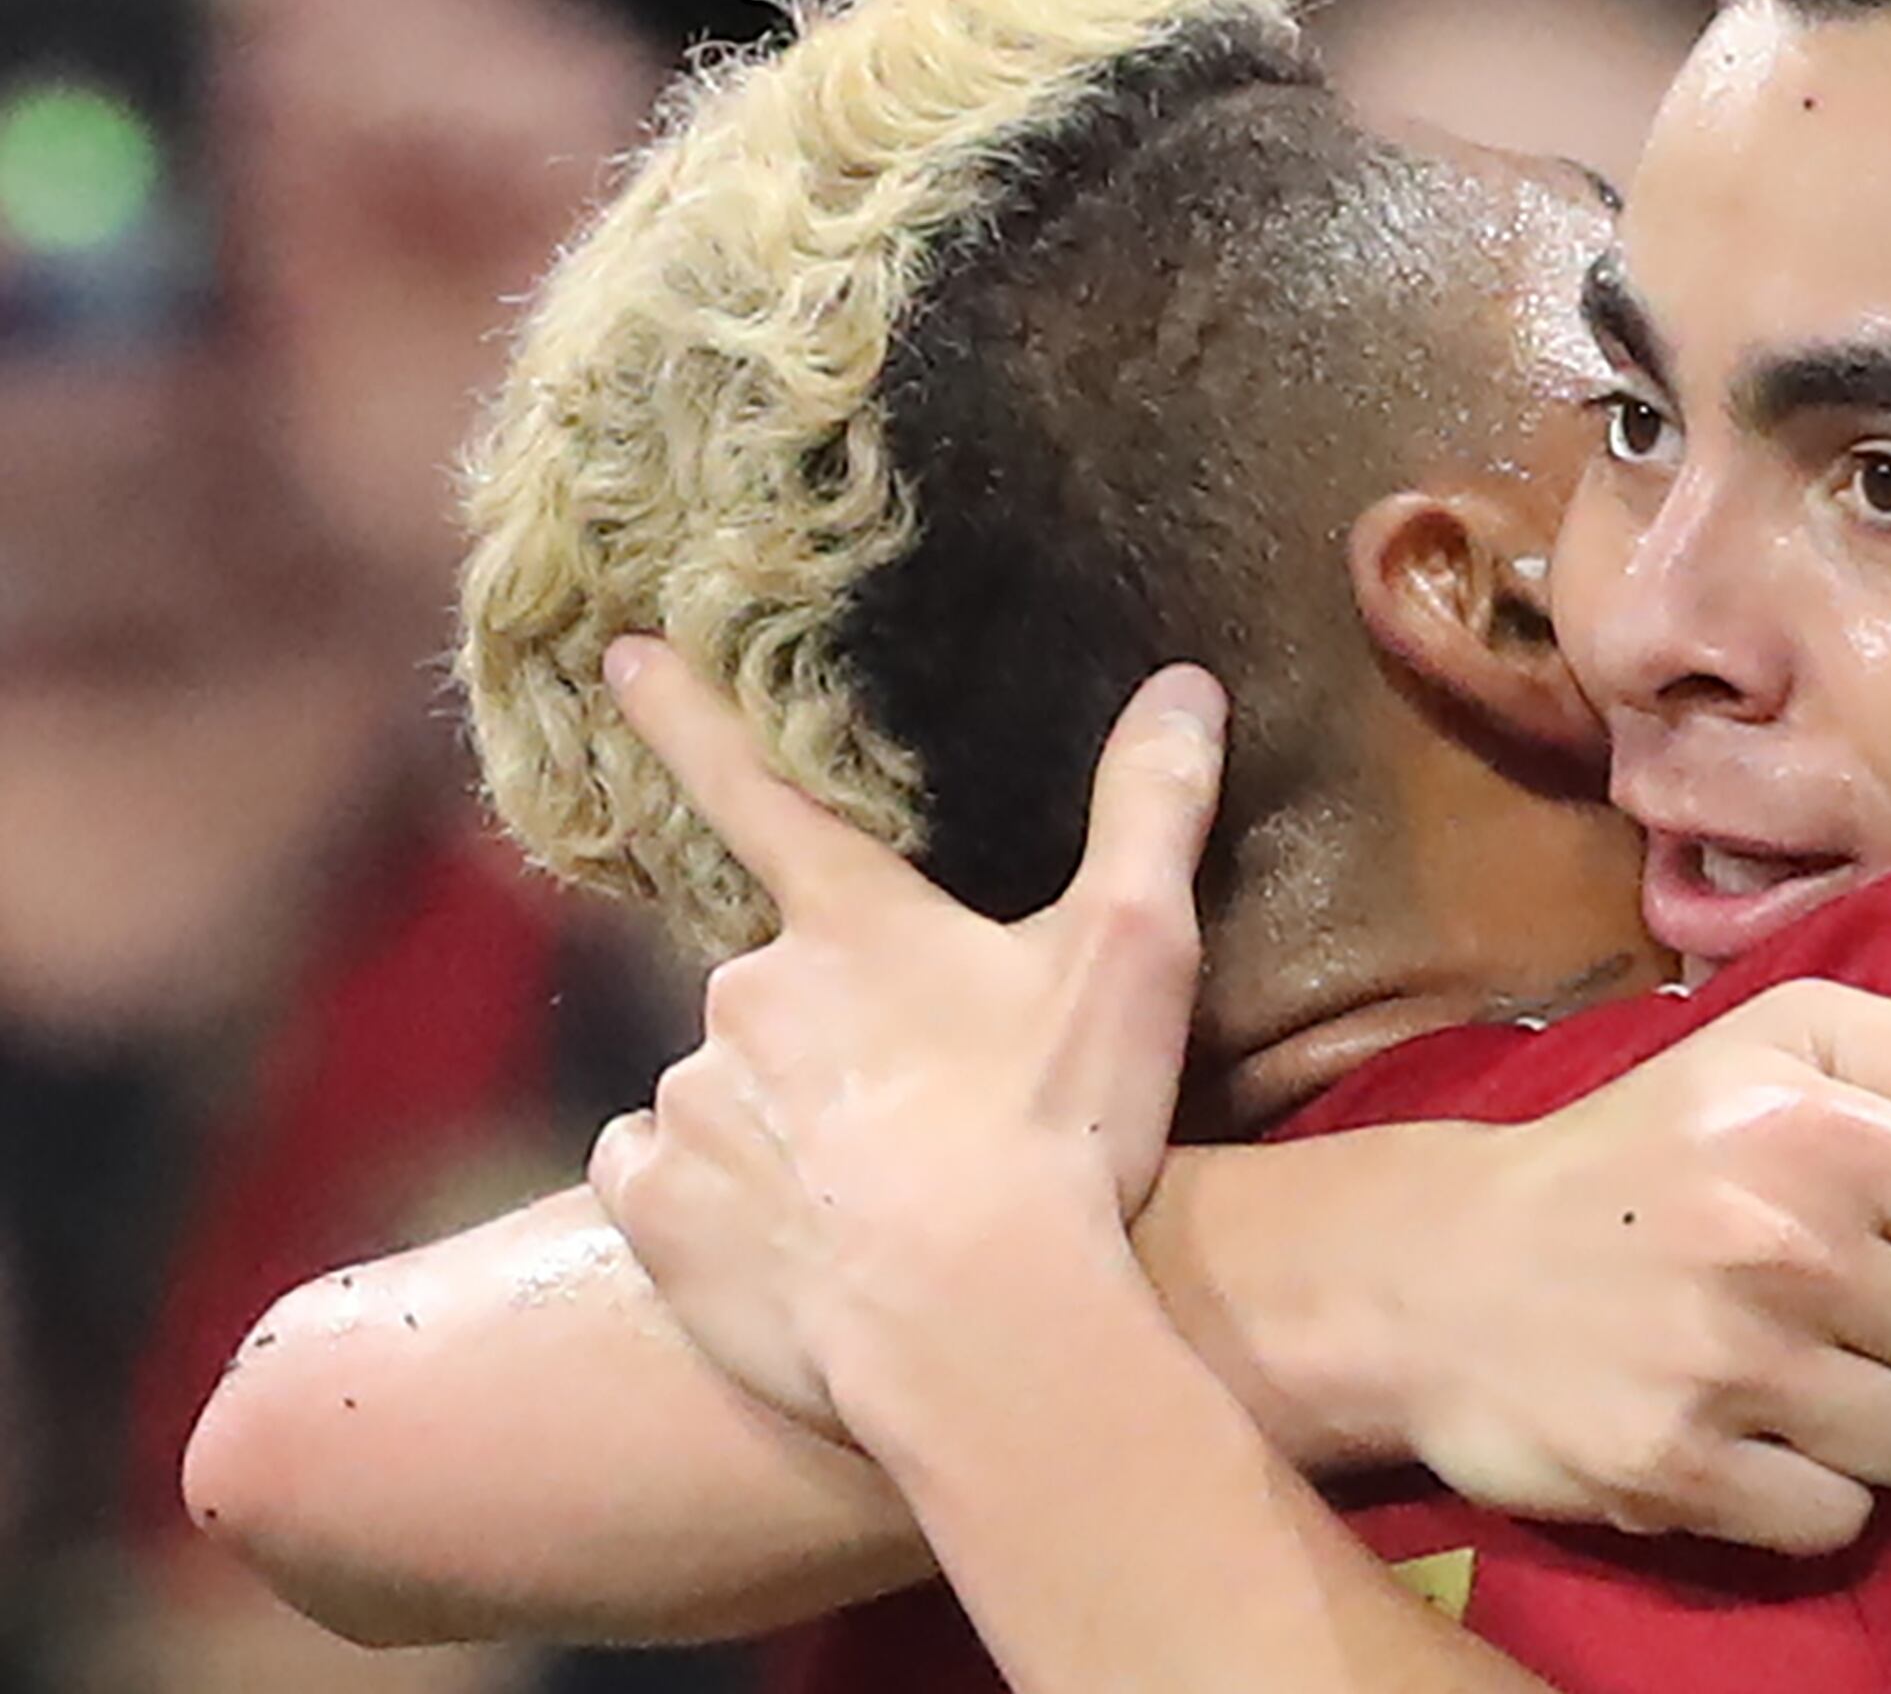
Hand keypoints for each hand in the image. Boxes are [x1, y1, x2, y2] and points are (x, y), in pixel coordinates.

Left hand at [587, 638, 1227, 1434]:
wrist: (970, 1328)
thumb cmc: (1059, 1130)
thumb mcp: (1136, 953)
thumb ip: (1153, 810)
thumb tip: (1185, 683)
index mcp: (852, 922)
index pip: (758, 789)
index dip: (684, 713)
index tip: (616, 652)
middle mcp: (745, 991)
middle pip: (778, 987)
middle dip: (840, 1037)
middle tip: (937, 1112)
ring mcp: (688, 1102)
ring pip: (726, 1090)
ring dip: (787, 1124)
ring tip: (885, 1198)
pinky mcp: (653, 1210)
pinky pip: (659, 1178)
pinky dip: (714, 1200)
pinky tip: (794, 1242)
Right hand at [1374, 981, 1890, 1554]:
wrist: (1438, 1272)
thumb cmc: (1644, 1150)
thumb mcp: (1783, 1035)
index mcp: (1824, 1128)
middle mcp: (1786, 1247)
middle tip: (1889, 1328)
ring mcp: (1728, 1370)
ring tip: (1819, 1379)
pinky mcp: (1675, 1472)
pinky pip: (1841, 1521)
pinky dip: (1818, 1494)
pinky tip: (1761, 1436)